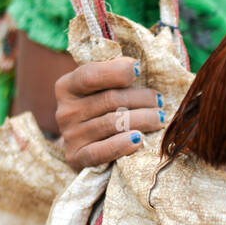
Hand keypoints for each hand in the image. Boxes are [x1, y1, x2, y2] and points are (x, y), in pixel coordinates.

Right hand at [54, 57, 168, 170]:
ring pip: (111, 124)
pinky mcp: (76, 157)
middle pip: (109, 100)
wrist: (83, 147)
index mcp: (67, 87)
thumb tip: (134, 66)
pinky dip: (121, 145)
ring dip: (142, 120)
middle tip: (160, 102)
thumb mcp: (99, 89)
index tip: (138, 69)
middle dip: (141, 99)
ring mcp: (70, 136)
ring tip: (159, 118)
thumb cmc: (99, 111)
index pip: (90, 75)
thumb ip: (112, 76)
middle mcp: (65, 111)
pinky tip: (138, 139)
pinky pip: (100, 152)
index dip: (116, 71)